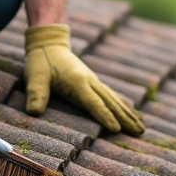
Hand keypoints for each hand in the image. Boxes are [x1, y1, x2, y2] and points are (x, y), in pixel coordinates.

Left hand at [24, 24, 144, 133]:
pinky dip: (122, 105)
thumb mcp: (35, 77)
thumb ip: (36, 94)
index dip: (104, 116)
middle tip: (140, 132)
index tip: (117, 129)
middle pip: (110, 102)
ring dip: (128, 113)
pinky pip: (110, 95)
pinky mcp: (92, 81)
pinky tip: (131, 113)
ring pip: (114, 99)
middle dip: (125, 118)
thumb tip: (33, 112)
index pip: (93, 103)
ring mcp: (93, 81)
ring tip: (142, 127)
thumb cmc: (41, 61)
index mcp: (77, 82)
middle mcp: (90, 81)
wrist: (49, 43)